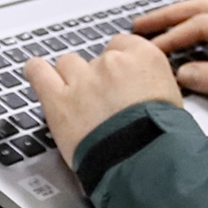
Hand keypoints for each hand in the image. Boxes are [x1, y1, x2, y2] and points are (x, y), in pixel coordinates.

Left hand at [24, 35, 182, 164]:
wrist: (143, 163)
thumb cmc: (163, 142)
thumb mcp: (173, 104)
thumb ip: (152, 87)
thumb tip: (143, 90)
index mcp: (145, 58)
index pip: (123, 45)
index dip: (117, 65)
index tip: (117, 78)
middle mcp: (112, 63)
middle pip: (96, 58)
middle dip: (96, 77)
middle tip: (102, 101)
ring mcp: (83, 79)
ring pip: (68, 64)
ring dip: (70, 78)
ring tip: (75, 98)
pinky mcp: (59, 99)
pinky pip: (38, 72)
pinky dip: (35, 72)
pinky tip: (35, 72)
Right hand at [131, 0, 207, 117]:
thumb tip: (186, 74)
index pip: (204, 24)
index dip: (174, 36)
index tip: (153, 48)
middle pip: (203, 7)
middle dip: (169, 15)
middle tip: (141, 24)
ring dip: (183, 15)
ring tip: (157, 24)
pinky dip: (199, 22)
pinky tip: (188, 30)